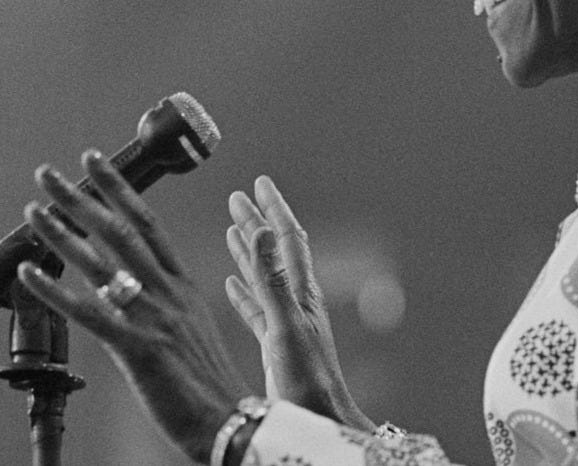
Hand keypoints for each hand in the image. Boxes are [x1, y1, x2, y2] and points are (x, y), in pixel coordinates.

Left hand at [16, 151, 251, 463]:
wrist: (228, 417)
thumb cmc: (207, 377)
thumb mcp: (191, 325)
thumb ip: (162, 299)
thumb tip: (129, 285)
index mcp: (182, 283)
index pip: (148, 222)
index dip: (120, 190)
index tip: (98, 164)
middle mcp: (168, 290)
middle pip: (122, 230)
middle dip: (85, 196)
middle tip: (53, 173)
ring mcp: (153, 316)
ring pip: (104, 262)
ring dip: (64, 232)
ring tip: (35, 209)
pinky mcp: (138, 347)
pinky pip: (91, 313)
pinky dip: (57, 291)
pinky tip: (31, 274)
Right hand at [226, 175, 374, 432]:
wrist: (318, 419)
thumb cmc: (307, 380)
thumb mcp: (286, 324)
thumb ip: (273, 278)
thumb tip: (268, 232)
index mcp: (300, 290)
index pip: (287, 237)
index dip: (273, 208)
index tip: (260, 183)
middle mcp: (295, 299)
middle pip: (273, 250)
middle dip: (257, 221)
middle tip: (239, 198)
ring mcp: (286, 320)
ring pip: (264, 274)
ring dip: (249, 249)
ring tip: (233, 228)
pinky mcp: (276, 341)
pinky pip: (257, 305)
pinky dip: (244, 289)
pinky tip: (232, 284)